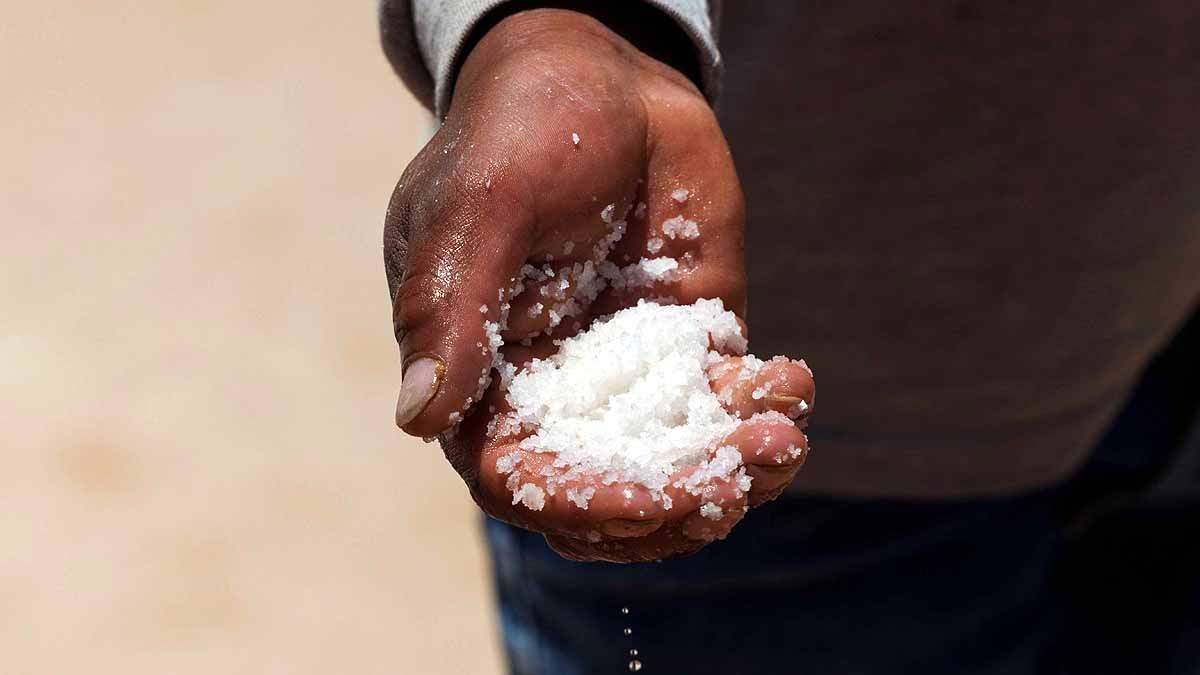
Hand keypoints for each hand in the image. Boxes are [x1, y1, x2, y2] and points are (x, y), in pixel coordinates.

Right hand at [383, 9, 812, 560]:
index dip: (579, 503)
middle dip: (674, 502)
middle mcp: (553, 390)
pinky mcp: (690, 343)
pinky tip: (793, 384)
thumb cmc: (520, 128)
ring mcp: (627, 372)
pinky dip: (767, 411)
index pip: (522, 476)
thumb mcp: (479, 207)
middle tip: (733, 479)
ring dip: (734, 470)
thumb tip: (418, 420)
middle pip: (608, 491)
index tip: (645, 499)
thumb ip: (450, 310)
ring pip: (677, 462)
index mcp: (480, 374)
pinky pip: (729, 404)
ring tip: (782, 439)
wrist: (604, 75)